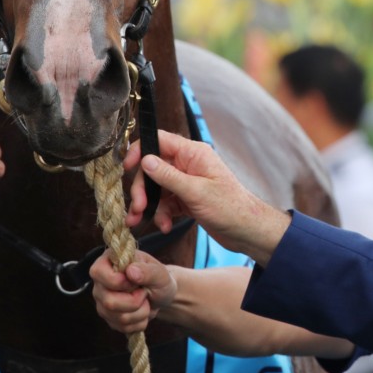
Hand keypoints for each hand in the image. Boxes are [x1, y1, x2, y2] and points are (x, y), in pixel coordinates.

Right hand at [90, 250, 175, 334]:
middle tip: (144, 292)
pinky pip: (123, 327)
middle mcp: (100, 283)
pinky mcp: (109, 317)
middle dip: (135, 301)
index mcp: (108, 262)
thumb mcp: (159, 272)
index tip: (136, 280)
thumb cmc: (158, 278)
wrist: (161, 295)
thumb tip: (131, 272)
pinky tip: (142, 310)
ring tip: (145, 300)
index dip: (120, 281)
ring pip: (118, 317)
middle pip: (109, 302)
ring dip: (141, 312)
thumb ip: (147, 270)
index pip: (98, 272)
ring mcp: (102, 302)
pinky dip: (139, 321)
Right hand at [125, 131, 288, 263]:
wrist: (247, 231)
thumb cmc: (230, 207)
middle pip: (152, 169)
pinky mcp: (186, 199)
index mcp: (193, 153)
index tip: (126, 167)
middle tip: (137, 208)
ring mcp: (187, 182)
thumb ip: (168, 176)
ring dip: (148, 206)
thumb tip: (145, 159)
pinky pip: (165, 203)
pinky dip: (161, 215)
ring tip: (141, 221)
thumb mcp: (196, 192)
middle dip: (142, 189)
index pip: (160, 141)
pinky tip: (165, 226)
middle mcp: (188, 164)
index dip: (140, 150)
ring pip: (156, 189)